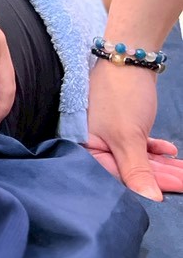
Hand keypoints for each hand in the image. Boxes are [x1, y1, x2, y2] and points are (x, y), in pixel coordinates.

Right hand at [86, 58, 182, 199]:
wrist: (128, 57)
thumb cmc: (119, 96)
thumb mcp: (129, 138)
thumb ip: (138, 171)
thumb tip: (150, 200)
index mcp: (86, 151)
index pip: (115, 180)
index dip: (144, 188)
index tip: (171, 195)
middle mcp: (94, 145)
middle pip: (129, 171)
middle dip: (160, 178)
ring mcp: (109, 135)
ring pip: (139, 159)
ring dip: (163, 166)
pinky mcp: (122, 126)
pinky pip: (140, 146)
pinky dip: (156, 150)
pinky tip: (171, 152)